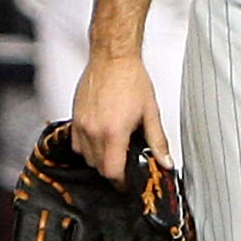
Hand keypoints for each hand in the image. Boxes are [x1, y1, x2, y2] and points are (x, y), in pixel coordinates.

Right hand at [71, 51, 168, 181]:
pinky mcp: (75, 118)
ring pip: (86, 157)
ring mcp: (81, 124)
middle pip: (99, 167)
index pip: (112, 171)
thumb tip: (165, 162)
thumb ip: (157, 141)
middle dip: (112, 170)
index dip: (122, 181)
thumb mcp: (151, 112)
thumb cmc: (131, 80)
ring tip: (114, 149)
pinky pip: (76, 144)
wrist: (112, 58)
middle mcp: (94, 131)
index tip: (128, 182)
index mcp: (114, 132)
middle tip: (126, 163)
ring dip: (99, 159)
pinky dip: (87, 147)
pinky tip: (100, 139)